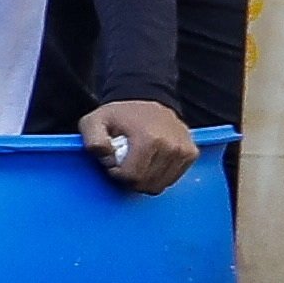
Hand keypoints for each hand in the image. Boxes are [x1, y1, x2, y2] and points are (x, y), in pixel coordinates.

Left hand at [80, 98, 196, 194]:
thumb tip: (106, 158)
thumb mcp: (94, 121)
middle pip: (146, 184)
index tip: (113, 161)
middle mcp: (172, 145)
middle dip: (130, 178)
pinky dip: (158, 176)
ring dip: (144, 178)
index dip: (116, 173)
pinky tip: (151, 161)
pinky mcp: (191, 153)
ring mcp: (184, 150)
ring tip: (137, 160)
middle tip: (124, 161)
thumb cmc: (119, 114)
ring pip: (159, 185)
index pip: (132, 177)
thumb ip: (92, 141)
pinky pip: (172, 179)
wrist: (147, 97)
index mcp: (149, 138)